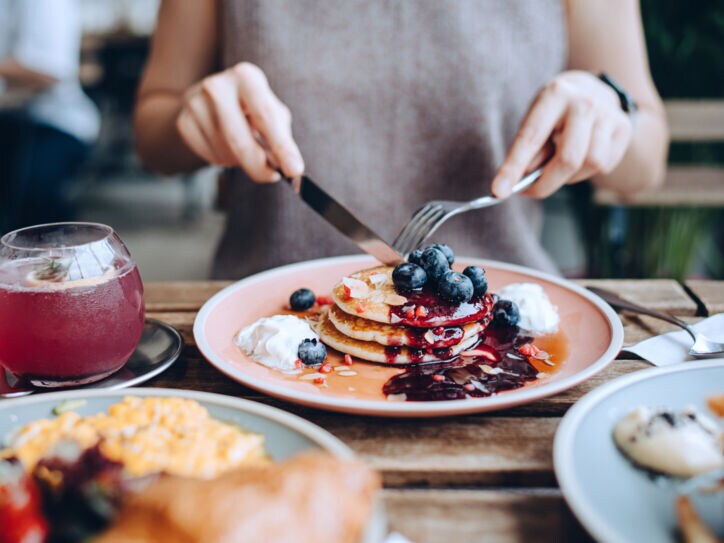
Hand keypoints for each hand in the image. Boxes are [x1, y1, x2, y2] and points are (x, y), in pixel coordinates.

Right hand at [176, 62, 303, 181]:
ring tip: (244, 147)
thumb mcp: (271, 113)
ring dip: (241, 161)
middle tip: (272, 177)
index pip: (266, 117)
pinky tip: (226, 146)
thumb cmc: (250, 109)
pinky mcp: (184, 122)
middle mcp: (217, 86)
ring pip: (225, 153)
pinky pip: (210, 157)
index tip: (294, 170)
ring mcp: (195, 103)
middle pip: (240, 140)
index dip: (282, 147)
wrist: (208, 101)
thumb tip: (289, 168)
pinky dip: (224, 161)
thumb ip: (281, 138)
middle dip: (259, 166)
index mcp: (246, 77)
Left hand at [491, 70, 632, 198]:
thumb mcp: (535, 120)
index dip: (513, 168)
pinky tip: (580, 156)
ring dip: (569, 176)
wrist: (592, 90)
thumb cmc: (555, 113)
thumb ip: (530, 150)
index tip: (499, 191)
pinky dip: (586, 171)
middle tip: (530, 191)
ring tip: (560, 164)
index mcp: (555, 94)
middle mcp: (584, 102)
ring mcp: (608, 114)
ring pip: (590, 164)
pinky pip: (604, 165)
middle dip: (546, 184)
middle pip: (568, 159)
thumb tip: (525, 180)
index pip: (530, 138)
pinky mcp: (623, 127)